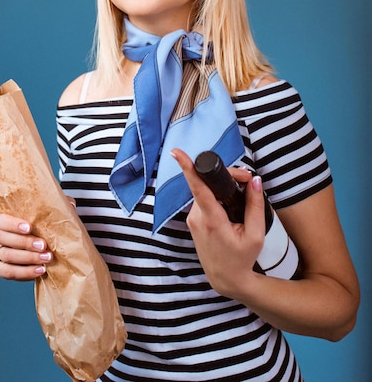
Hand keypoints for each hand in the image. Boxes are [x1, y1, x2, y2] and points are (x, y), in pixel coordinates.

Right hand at [0, 213, 52, 280]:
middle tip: (43, 245)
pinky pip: (7, 272)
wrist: (46, 246)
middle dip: (25, 242)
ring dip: (28, 258)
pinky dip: (25, 272)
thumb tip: (66, 204)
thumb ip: (51, 209)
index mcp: (3, 220)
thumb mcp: (47, 216)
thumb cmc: (44, 227)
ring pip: (6, 256)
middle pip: (3, 238)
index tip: (30, 228)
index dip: (12, 224)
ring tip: (46, 258)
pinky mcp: (0, 268)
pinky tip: (40, 270)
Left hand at [171, 148, 265, 298]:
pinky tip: (229, 204)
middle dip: (225, 176)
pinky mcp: (193, 221)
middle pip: (207, 185)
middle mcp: (197, 217)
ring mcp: (193, 219)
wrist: (225, 279)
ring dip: (221, 188)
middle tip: (246, 179)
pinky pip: (204, 200)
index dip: (187, 168)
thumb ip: (255, 205)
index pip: (198, 188)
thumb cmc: (242, 259)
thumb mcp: (256, 234)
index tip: (177, 153)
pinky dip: (216, 197)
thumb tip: (254, 180)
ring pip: (206, 192)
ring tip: (241, 192)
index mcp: (212, 220)